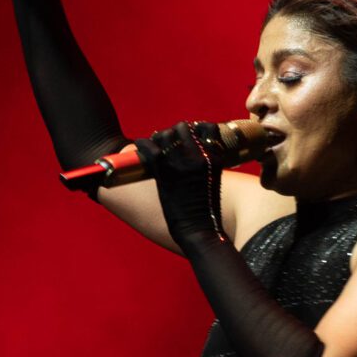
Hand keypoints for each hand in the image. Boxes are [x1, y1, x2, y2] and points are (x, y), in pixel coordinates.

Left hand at [142, 121, 227, 246]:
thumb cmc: (207, 211)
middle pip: (183, 127)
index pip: (208, 128)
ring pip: (165, 134)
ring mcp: (182, 163)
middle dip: (174, 132)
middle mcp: (200, 156)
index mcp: (215, 158)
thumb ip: (206, 164)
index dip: (197, 129)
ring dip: (158, 137)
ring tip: (155, 146)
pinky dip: (144, 144)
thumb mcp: (214, 181)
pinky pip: (150, 148)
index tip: (190, 136)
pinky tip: (142, 147)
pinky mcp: (165, 172)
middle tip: (167, 142)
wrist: (200, 229)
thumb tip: (192, 155)